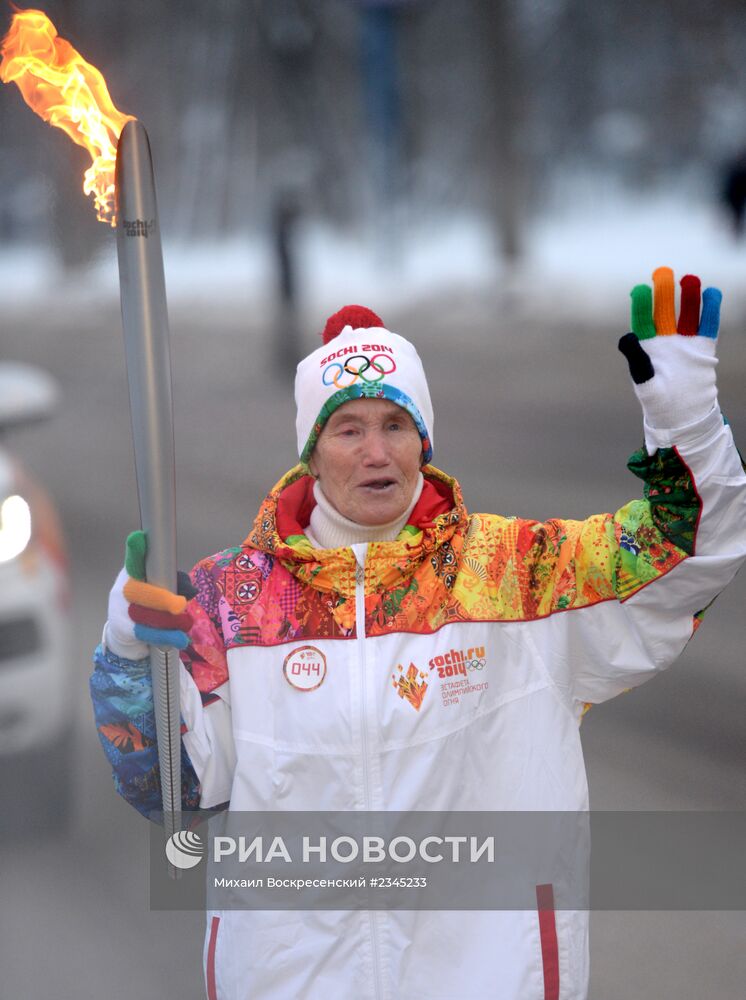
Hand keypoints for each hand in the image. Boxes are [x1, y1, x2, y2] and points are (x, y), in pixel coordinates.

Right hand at [104, 530, 195, 658]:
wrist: (124, 631)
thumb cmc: (147, 602)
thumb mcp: (157, 587)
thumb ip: (173, 582)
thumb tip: (190, 590)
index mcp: (132, 574)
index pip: (134, 562)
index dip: (135, 552)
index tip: (138, 538)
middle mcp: (123, 590)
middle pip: (142, 593)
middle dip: (162, 599)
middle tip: (180, 604)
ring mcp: (121, 610)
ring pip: (145, 615)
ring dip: (169, 621)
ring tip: (186, 623)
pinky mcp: (125, 630)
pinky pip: (147, 633)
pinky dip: (167, 637)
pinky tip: (180, 639)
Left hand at [618, 266, 720, 430]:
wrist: (682, 415)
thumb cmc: (658, 401)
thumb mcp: (645, 383)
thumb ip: (637, 361)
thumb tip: (626, 338)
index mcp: (645, 348)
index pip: (642, 322)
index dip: (641, 307)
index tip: (639, 290)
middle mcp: (664, 341)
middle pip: (664, 313)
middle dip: (664, 294)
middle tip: (663, 273)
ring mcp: (683, 343)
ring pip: (687, 316)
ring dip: (688, 298)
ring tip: (690, 279)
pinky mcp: (702, 348)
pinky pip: (707, 326)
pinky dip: (710, 311)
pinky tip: (711, 293)